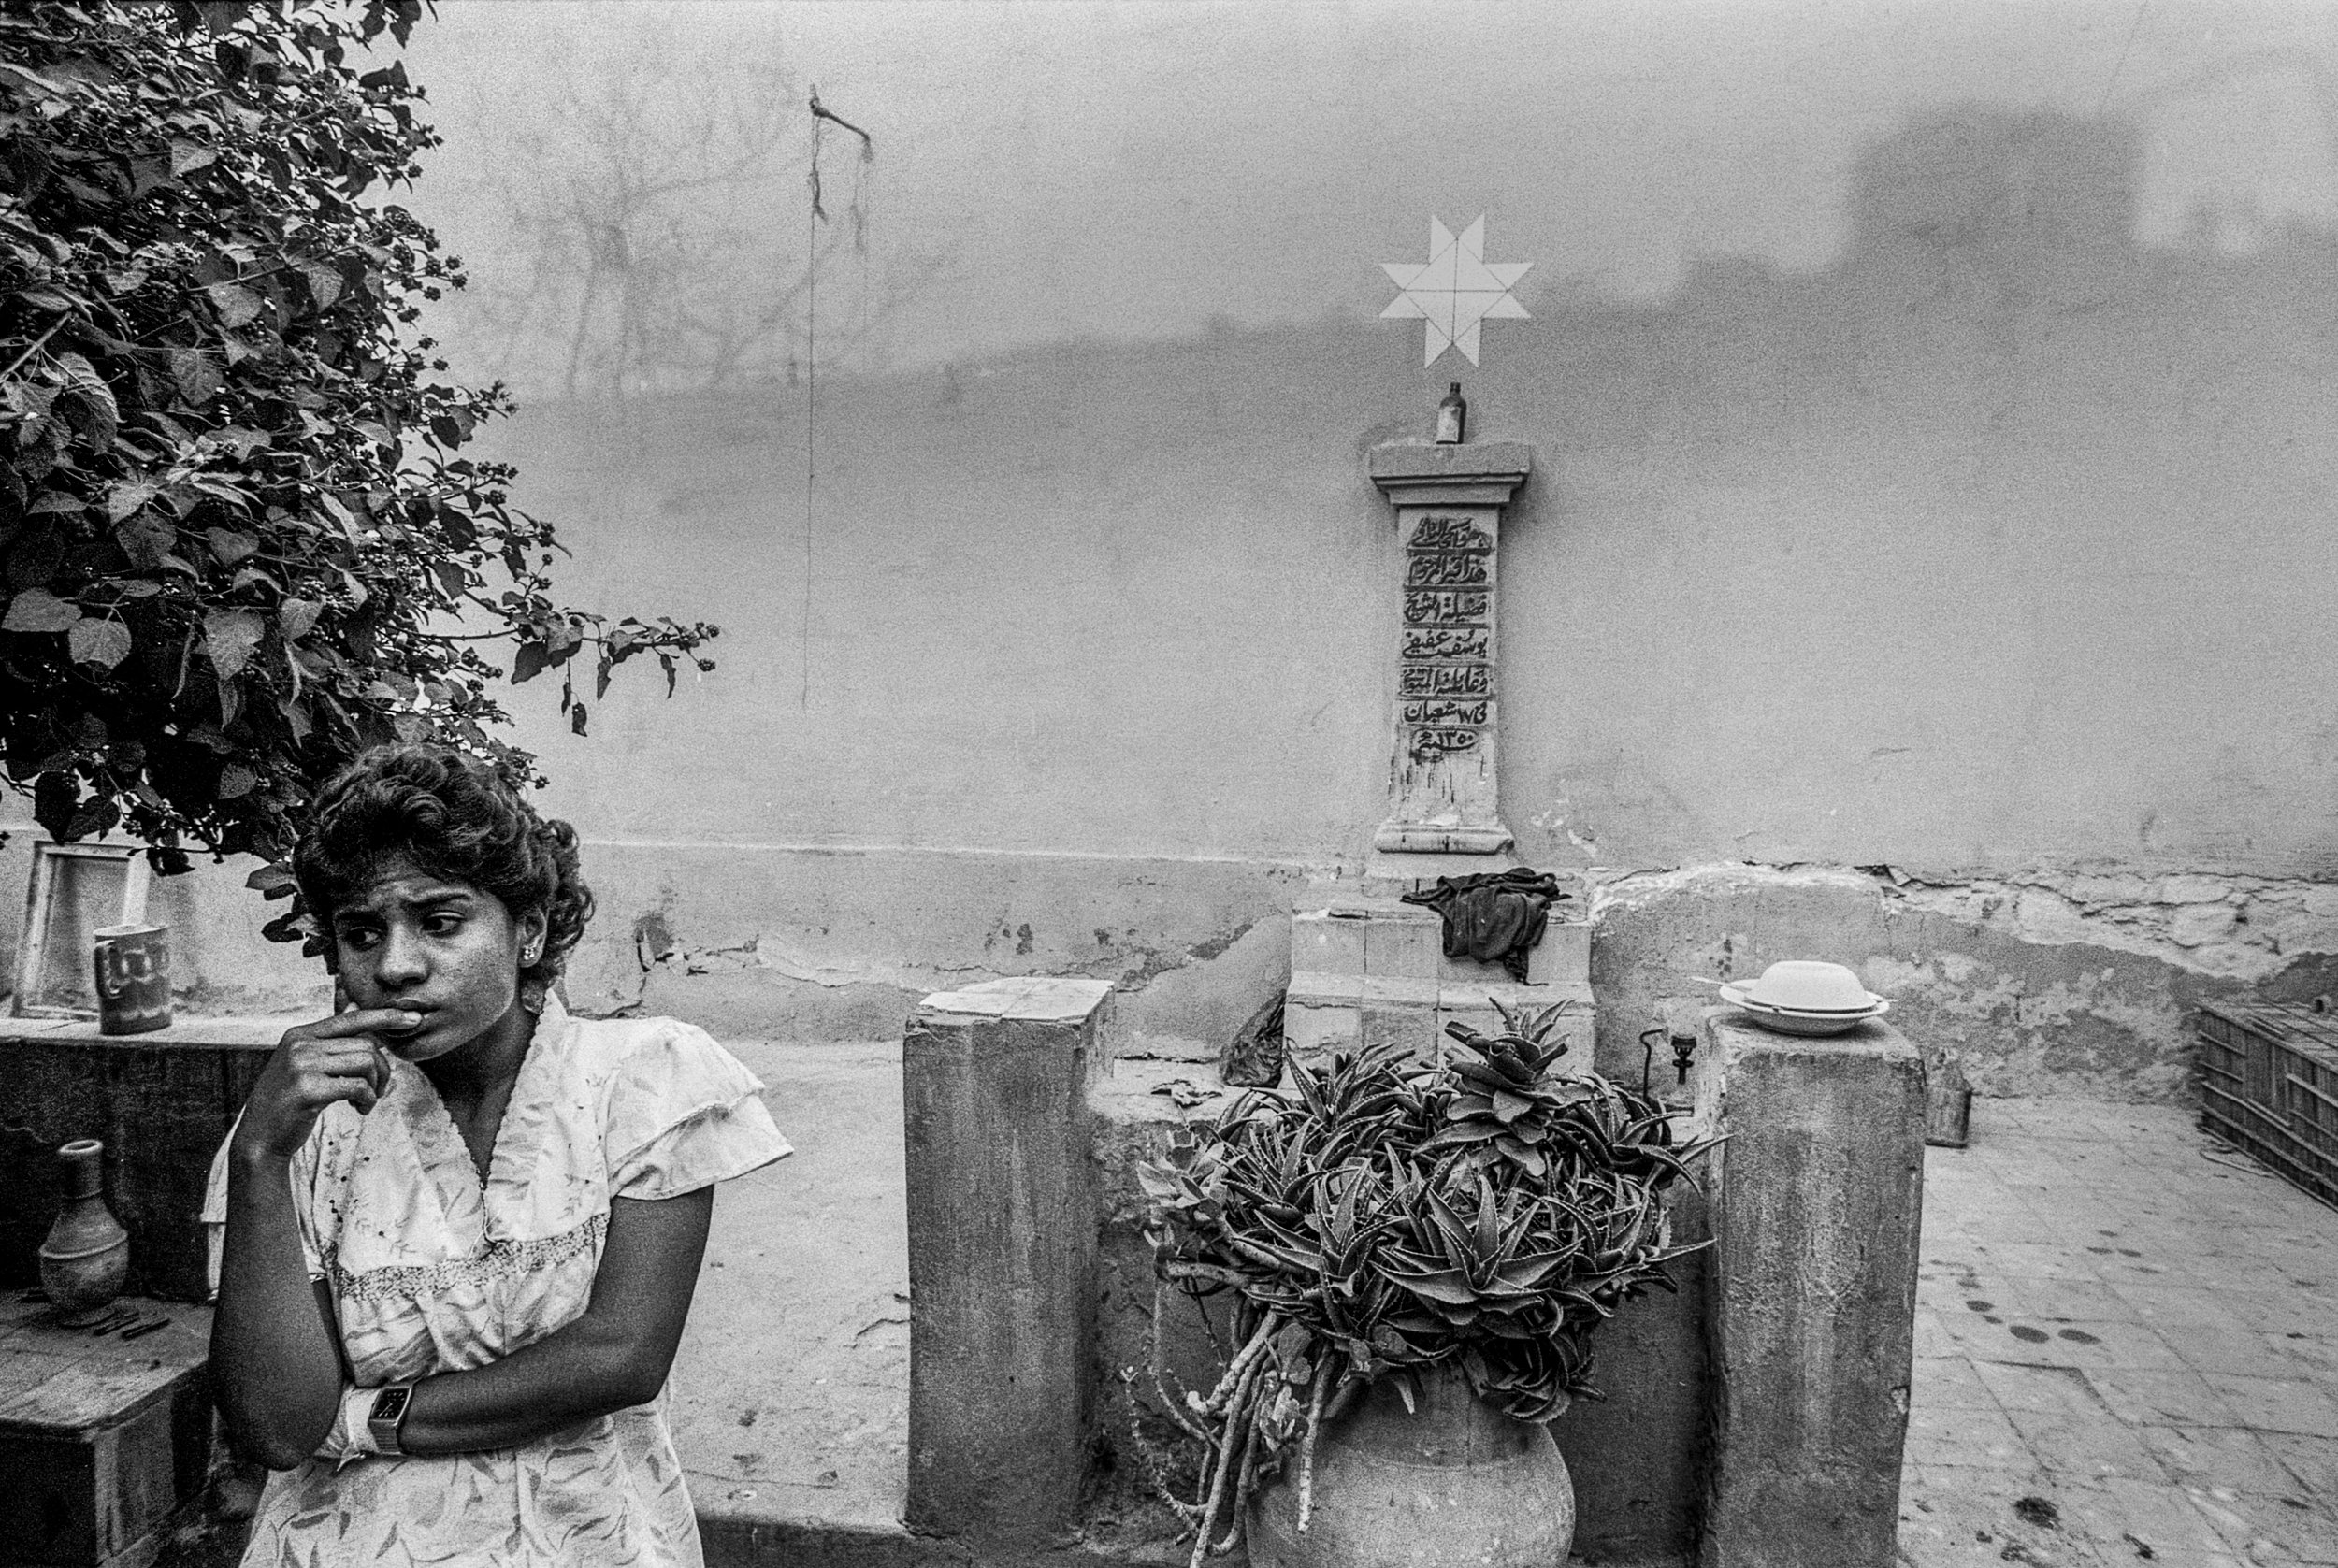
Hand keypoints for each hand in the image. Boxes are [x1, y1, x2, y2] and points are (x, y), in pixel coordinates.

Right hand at [233, 1009, 414, 1161]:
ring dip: (375, 1086)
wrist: (260, 1137)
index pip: (351, 1018)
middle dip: (381, 1070)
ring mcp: (302, 1065)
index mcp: (300, 1034)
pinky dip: (368, 1099)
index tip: (413, 1018)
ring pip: (365, 1063)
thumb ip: (330, 1039)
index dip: (385, 1016)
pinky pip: (358, 1086)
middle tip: (377, 1091)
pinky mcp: (308, 1089)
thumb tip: (354, 1006)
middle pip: (366, 1045)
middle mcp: (300, 1044)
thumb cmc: (288, 1101)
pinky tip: (359, 1108)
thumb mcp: (304, 1063)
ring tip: (365, 1101)